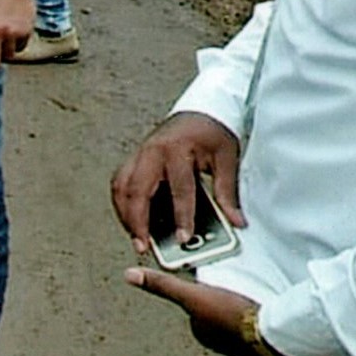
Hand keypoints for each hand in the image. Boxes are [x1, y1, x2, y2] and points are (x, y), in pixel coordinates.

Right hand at [111, 112, 246, 255]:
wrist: (200, 110)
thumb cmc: (212, 132)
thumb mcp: (226, 160)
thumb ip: (227, 192)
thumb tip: (236, 221)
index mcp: (176, 150)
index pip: (178, 190)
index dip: (181, 217)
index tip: (183, 239)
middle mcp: (152, 152)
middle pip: (136, 191)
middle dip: (137, 220)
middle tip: (143, 246)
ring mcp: (139, 154)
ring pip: (121, 187)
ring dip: (124, 213)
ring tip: (135, 237)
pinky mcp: (135, 158)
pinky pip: (120, 182)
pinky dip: (122, 202)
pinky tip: (129, 218)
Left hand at [121, 269, 269, 355]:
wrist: (274, 334)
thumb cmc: (232, 317)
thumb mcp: (191, 294)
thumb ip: (162, 285)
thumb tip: (130, 276)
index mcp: (200, 330)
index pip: (195, 303)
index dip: (201, 288)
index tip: (211, 278)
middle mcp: (218, 340)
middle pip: (215, 309)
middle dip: (221, 298)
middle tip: (233, 287)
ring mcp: (241, 342)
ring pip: (235, 315)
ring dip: (240, 305)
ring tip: (247, 295)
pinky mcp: (263, 339)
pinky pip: (256, 320)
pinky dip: (257, 312)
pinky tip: (261, 307)